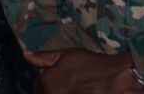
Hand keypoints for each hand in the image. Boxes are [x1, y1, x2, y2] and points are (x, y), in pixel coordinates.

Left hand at [25, 49, 143, 93]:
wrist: (118, 82)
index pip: (39, 87)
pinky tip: (82, 92)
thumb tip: (25, 55)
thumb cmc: (92, 65)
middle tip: (70, 85)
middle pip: (46, 93)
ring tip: (77, 89)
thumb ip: (44, 57)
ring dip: (61, 92)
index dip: (48, 82)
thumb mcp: (66, 55)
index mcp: (46, 82)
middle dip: (54, 90)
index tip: (60, 80)